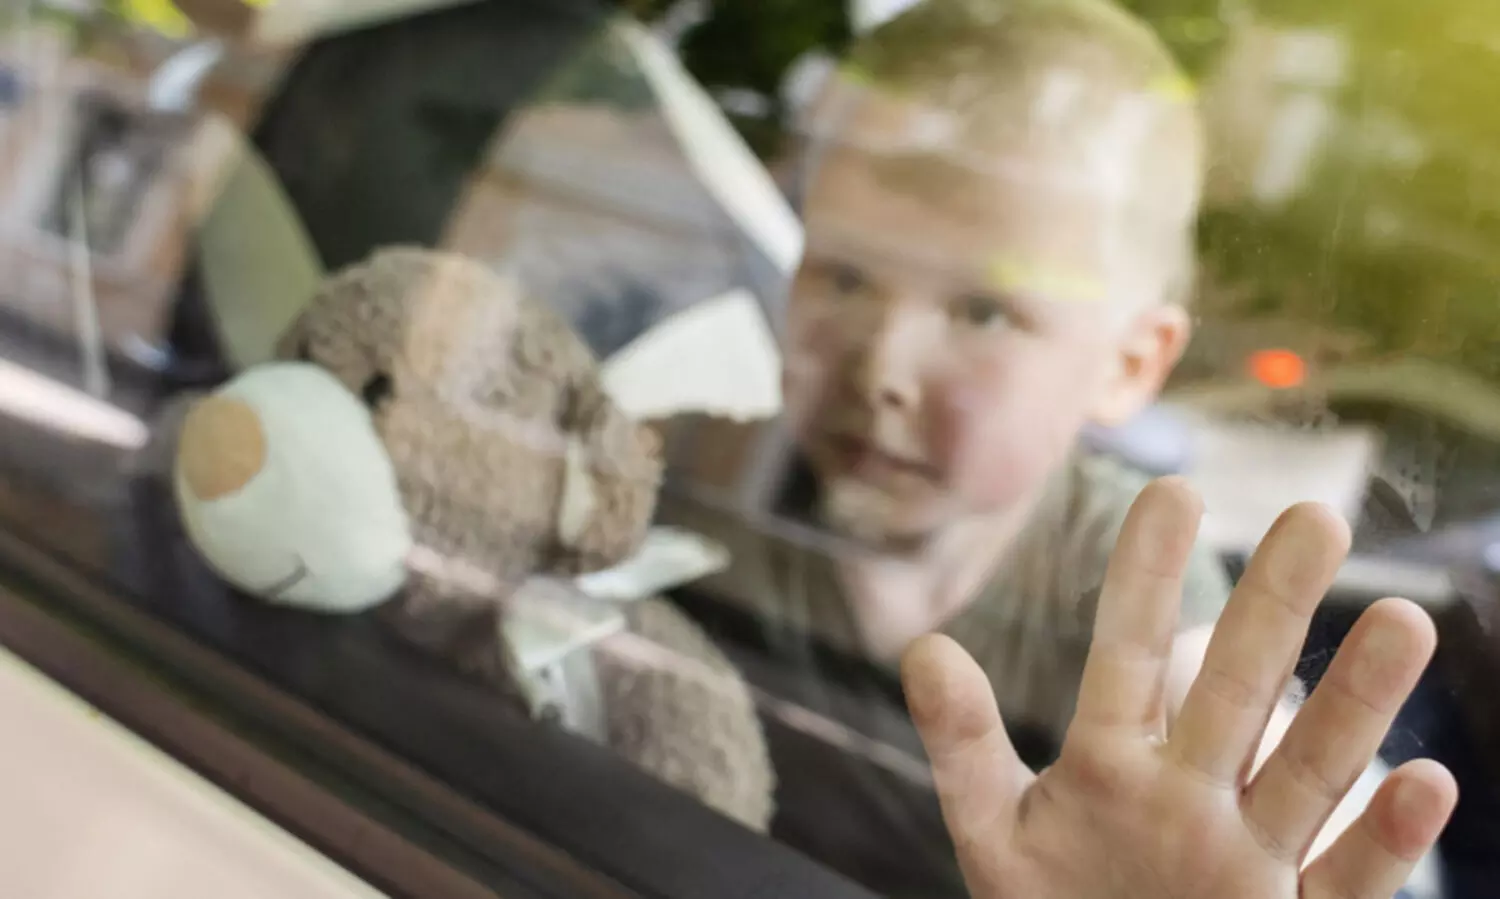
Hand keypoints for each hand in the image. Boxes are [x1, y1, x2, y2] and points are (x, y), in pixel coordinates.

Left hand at [903, 478, 1456, 898]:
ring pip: (1308, 770)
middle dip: (1269, 609)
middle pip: (1233, 690)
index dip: (1144, 578)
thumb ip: (963, 746)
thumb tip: (922, 645)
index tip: (1172, 490)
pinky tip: (1425, 782)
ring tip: (1399, 618)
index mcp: (1112, 765)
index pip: (1127, 655)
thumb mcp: (997, 835)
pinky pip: (1345, 884)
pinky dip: (1384, 842)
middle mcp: (1189, 795)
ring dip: (1352, 702)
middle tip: (1314, 516)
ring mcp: (1245, 859)